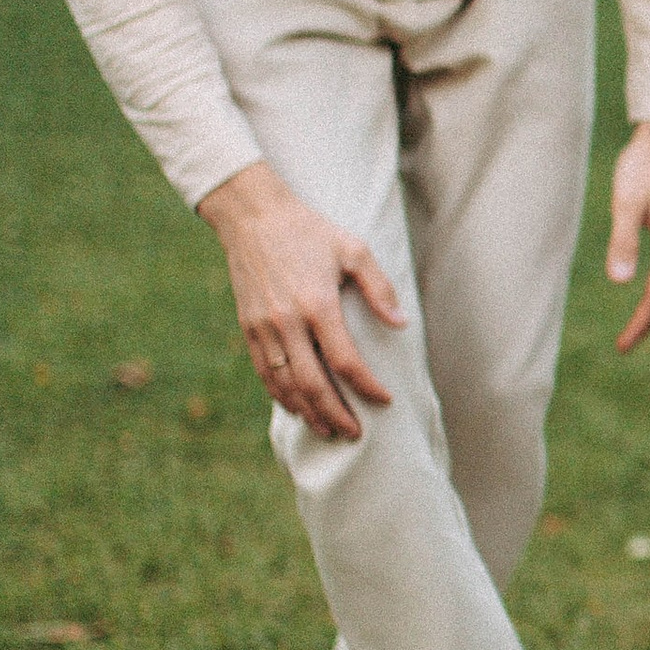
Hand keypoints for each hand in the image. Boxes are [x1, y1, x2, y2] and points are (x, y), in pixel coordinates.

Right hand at [199, 159, 402, 439]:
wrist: (253, 216)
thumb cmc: (310, 231)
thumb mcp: (354, 249)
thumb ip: (379, 289)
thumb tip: (401, 325)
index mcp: (317, 304)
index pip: (345, 361)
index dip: (366, 386)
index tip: (385, 400)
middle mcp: (287, 322)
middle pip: (312, 383)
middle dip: (336, 413)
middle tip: (355, 434)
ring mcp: (263, 328)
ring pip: (285, 385)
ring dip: (307, 412)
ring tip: (328, 430)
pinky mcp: (248, 327)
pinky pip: (264, 372)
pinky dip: (280, 396)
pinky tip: (296, 408)